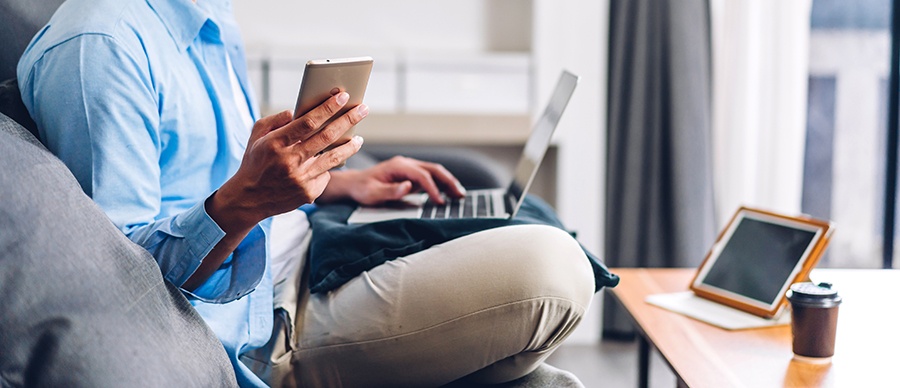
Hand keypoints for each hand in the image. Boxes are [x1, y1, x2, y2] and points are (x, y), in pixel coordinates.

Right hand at [184, 92, 365, 289]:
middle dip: (348, 120)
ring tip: (359, 138)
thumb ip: (274, 120)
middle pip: (327, 136)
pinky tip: (330, 162)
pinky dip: (328, 166)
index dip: (328, 108)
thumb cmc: (255, 163)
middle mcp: (290, 161)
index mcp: (276, 143)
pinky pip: (325, 175)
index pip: (308, 122)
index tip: (343, 97)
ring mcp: (301, 179)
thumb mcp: (256, 136)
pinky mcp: (308, 194)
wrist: (248, 200)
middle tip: (363, 109)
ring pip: (334, 158)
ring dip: (350, 146)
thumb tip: (296, 111)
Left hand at [322, 155, 466, 204]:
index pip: (422, 175)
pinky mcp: (410, 175)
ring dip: (448, 182)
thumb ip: (391, 191)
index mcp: (398, 166)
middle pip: (433, 169)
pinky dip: (441, 184)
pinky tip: (448, 194)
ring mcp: (409, 168)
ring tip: (459, 195)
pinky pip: (429, 177)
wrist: (354, 184)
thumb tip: (408, 187)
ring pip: (434, 172)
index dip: (433, 189)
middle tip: (460, 195)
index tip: (439, 202)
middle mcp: (406, 164)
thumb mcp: (372, 193)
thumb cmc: (362, 189)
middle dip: (448, 181)